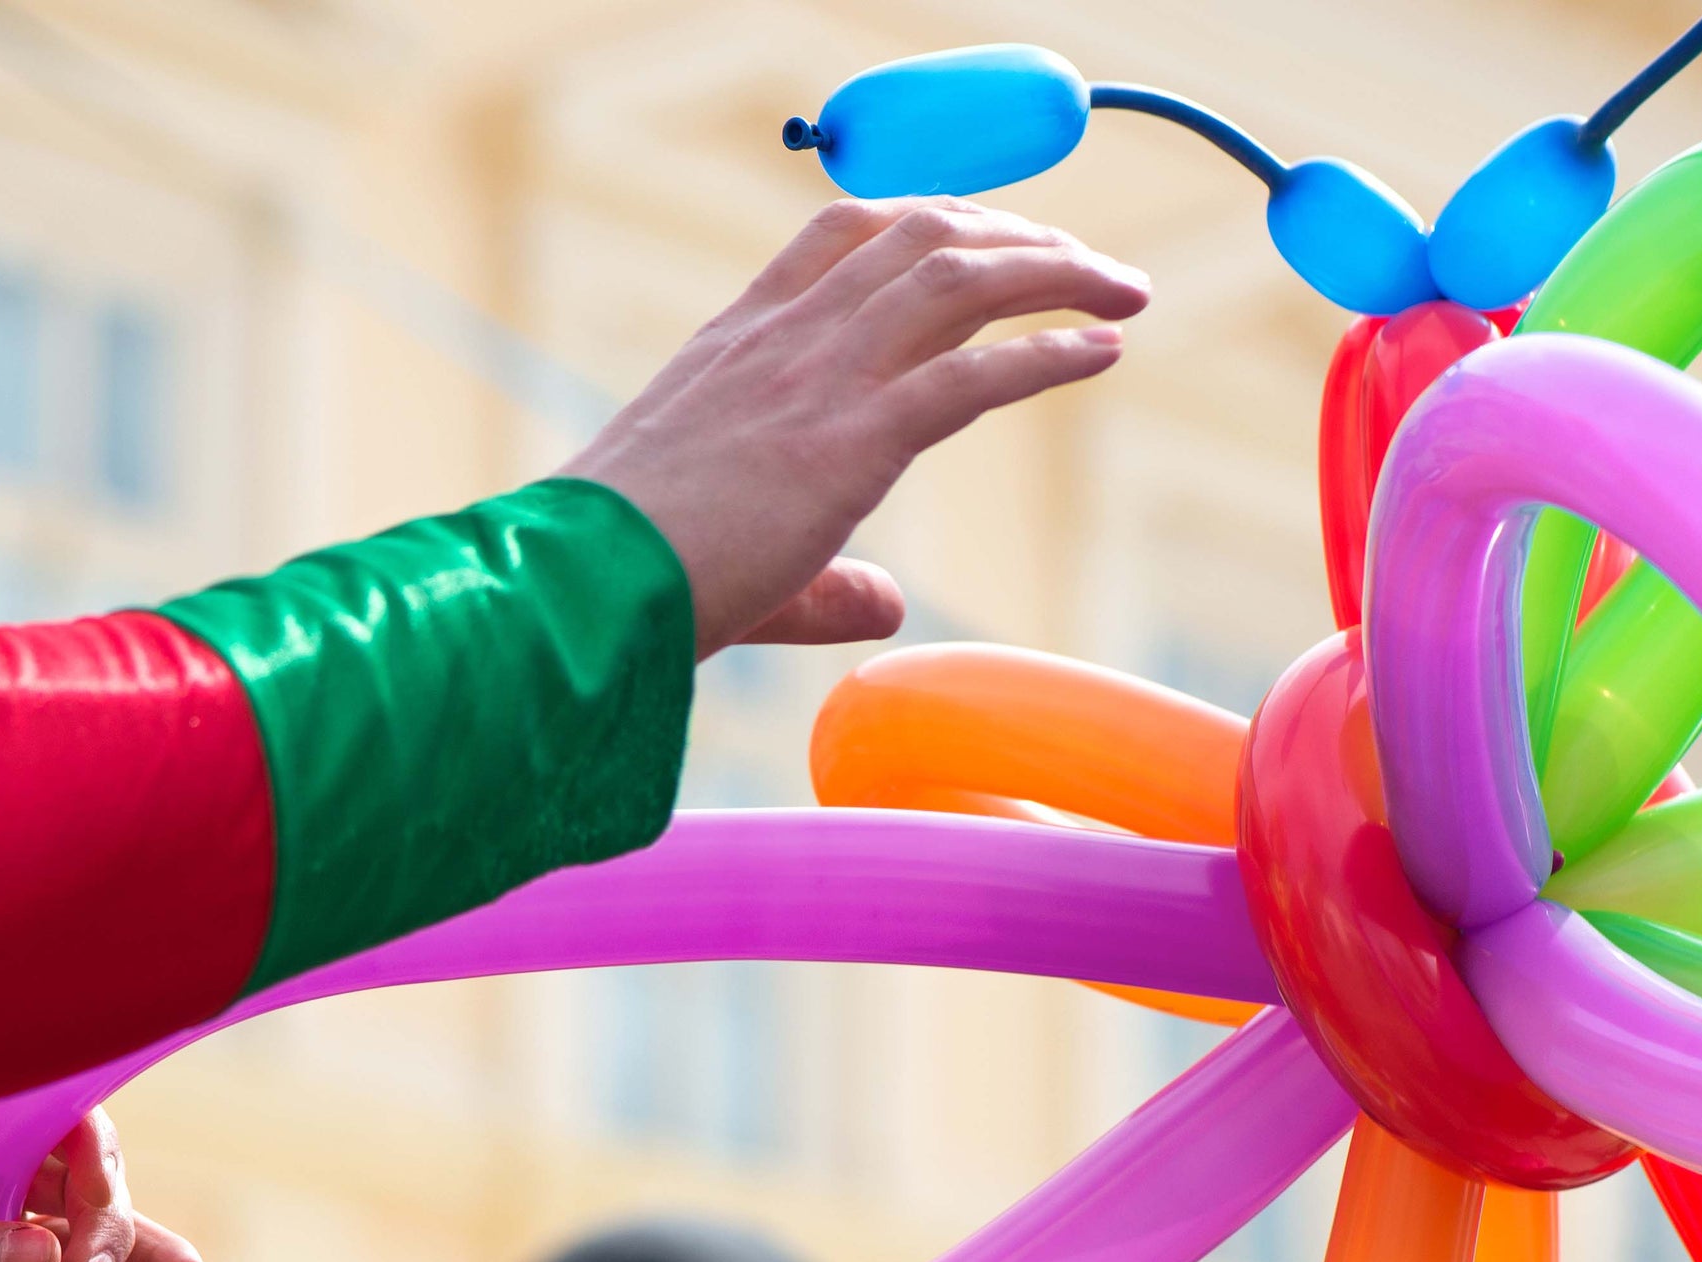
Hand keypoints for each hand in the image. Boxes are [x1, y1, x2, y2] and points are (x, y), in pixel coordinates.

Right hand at [564, 199, 1149, 655]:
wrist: (581, 587)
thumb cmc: (628, 577)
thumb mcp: (729, 551)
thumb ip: (823, 580)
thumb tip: (887, 603)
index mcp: (738, 344)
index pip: (841, 236)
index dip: (927, 217)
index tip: (987, 234)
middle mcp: (785, 342)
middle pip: (921, 238)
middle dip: (1016, 236)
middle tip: (1085, 264)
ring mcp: (818, 382)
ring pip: (959, 283)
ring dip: (1056, 274)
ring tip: (1120, 291)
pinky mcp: (850, 441)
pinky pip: (973, 375)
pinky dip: (1048, 355)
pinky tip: (1101, 353)